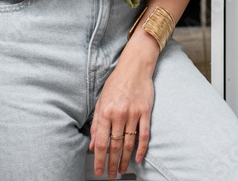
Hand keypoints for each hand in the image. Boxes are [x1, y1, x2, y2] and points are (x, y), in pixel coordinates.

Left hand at [88, 36, 157, 177]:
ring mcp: (134, 114)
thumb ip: (96, 124)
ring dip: (125, 159)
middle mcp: (119, 115)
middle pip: (115, 146)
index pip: (101, 142)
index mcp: (106, 112)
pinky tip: (138, 158)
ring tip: (122, 170)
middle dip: (111, 163)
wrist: (135, 67)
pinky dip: (141, 148)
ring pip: (129, 143)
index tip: (99, 171)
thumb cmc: (116, 83)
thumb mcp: (101, 101)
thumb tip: (92, 143)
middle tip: (111, 175)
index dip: (99, 160)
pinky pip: (144, 134)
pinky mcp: (145, 112)